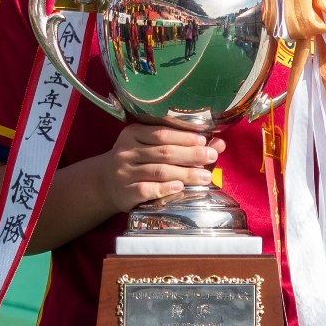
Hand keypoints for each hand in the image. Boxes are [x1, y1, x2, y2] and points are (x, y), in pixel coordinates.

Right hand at [98, 124, 225, 211]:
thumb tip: (219, 143)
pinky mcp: (124, 192)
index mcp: (133, 133)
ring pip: (158, 171)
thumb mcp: (154, 147)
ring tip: (205, 176)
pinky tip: (179, 188)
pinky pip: (145, 190)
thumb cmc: (139, 161)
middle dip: (191, 154)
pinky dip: (164, 188)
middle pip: (163, 151)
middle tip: (211, 157)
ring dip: (185, 173)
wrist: (106, 183)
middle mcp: (126, 151)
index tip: (204, 140)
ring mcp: (124, 172)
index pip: (162, 132)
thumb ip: (184, 144)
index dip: (185, 136)